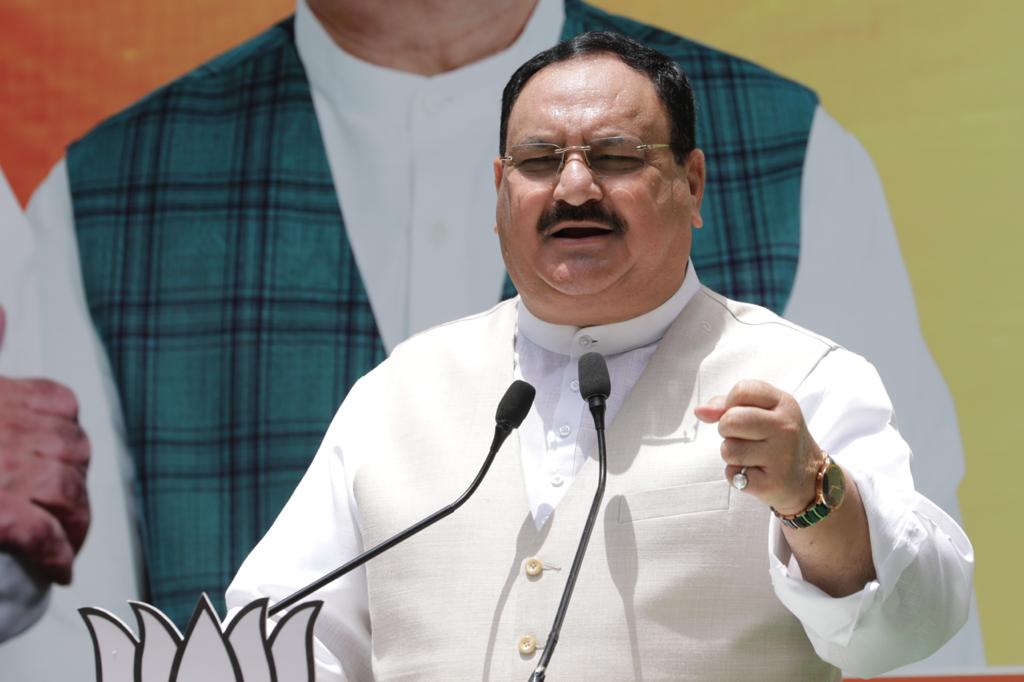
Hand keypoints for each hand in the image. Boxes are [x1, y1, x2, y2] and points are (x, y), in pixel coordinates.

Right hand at [0, 307, 90, 583]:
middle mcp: (7, 429)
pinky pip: (44, 534)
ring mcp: (4, 472)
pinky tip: (61, 569)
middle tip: (74, 505)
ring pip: (68, 492)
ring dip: (78, 519)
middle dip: (79, 477)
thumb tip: (1, 310)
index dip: (68, 431)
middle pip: (73, 449)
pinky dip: (58, 552)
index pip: (61, 405)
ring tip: (74, 541)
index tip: (68, 453)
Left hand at [695, 379, 820, 514]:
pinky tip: (756, 473)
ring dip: (731, 455)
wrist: (807, 478)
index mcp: (784, 403)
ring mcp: (781, 456)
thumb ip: (728, 405)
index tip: (738, 413)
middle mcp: (785, 427)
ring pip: (728, 450)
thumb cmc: (776, 439)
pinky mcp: (771, 483)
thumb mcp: (763, 412)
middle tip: (742, 437)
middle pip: (730, 420)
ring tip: (751, 456)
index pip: (741, 390)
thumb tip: (700, 411)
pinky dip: (736, 475)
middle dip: (726, 430)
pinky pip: (732, 474)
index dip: (729, 403)